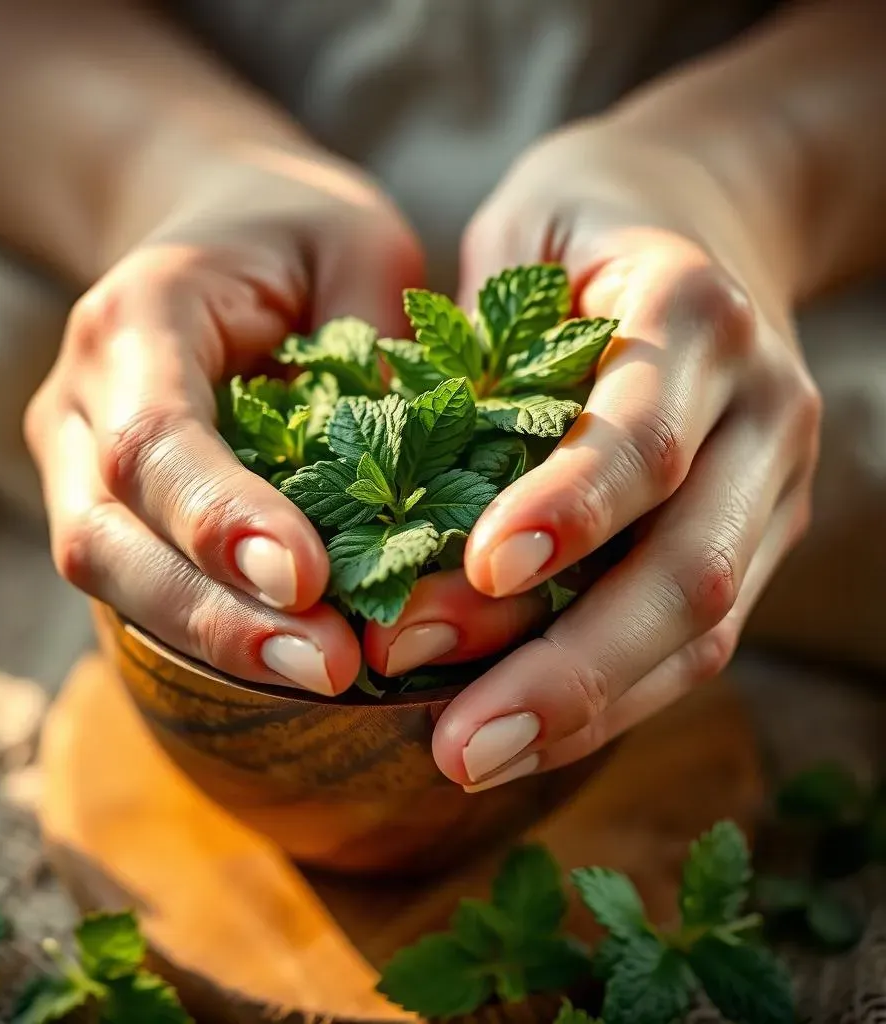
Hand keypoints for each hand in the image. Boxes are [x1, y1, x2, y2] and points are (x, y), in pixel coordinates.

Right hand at [24, 142, 424, 695]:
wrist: (211, 223)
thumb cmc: (295, 231)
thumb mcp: (360, 249)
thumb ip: (375, 353)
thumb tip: (412, 489)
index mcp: (137, 316)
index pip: (155, 437)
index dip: (221, 518)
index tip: (307, 583)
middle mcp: (81, 398)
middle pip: (106, 534)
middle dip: (214, 615)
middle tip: (327, 667)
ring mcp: (78, 460)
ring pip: (108, 575)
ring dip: (211, 640)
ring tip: (323, 677)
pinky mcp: (109, 504)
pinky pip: (140, 582)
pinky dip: (209, 629)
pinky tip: (289, 658)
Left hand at [379, 124, 819, 785]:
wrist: (709, 207)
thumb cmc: (580, 226)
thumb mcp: (517, 248)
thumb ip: (479, 366)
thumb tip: (400, 523)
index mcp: (693, 312)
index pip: (642, 435)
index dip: (571, 510)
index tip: (482, 572)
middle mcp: (759, 407)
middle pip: (690, 567)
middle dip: (571, 665)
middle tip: (459, 741)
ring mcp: (774, 480)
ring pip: (705, 625)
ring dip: (587, 707)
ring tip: (473, 758)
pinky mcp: (761, 531)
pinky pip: (696, 636)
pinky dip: (610, 694)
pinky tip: (525, 731)